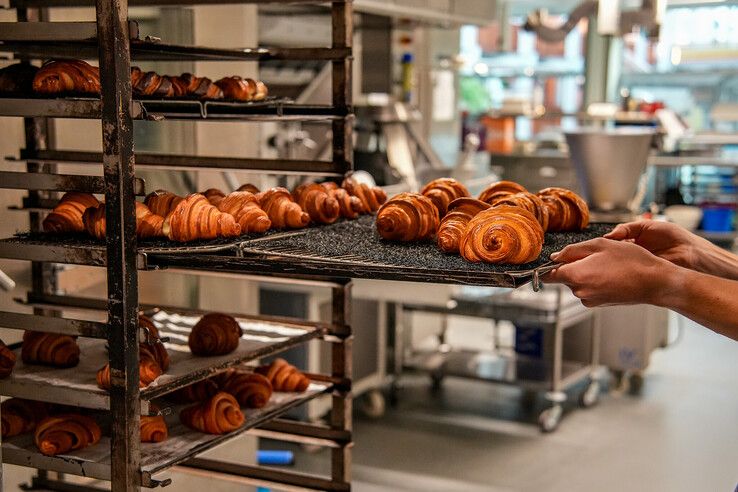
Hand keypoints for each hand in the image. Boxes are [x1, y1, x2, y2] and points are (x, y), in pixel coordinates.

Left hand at [544, 237, 676, 307]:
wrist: (655, 282)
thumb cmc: (631, 261)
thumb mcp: (600, 245)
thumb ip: (573, 250)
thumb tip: (555, 257)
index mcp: (576, 276)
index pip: (547, 275)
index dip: (546, 267)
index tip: (549, 261)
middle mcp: (580, 291)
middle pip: (565, 276)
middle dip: (574, 265)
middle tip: (595, 255)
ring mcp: (590, 300)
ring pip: (579, 281)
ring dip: (587, 272)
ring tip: (608, 264)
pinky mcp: (599, 303)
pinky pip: (590, 288)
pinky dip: (596, 280)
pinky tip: (612, 274)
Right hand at [604, 220, 705, 269]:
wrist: (691, 253)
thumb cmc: (674, 237)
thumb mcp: (647, 226)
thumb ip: (627, 228)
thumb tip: (610, 234)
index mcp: (634, 240)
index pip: (614, 242)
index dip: (608, 242)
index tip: (601, 242)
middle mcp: (634, 253)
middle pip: (614, 253)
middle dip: (608, 252)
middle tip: (602, 251)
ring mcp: (636, 264)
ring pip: (618, 263)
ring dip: (614, 261)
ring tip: (609, 258)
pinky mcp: (640, 274)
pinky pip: (627, 272)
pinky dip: (622, 270)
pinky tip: (619, 267)